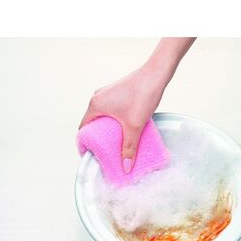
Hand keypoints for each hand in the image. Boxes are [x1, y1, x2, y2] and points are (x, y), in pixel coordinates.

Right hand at [79, 38, 195, 173]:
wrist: (156, 74)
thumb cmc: (143, 95)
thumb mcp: (135, 126)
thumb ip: (129, 148)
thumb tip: (126, 167)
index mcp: (95, 105)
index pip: (83, 129)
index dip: (86, 144)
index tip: (92, 155)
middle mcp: (98, 98)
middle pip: (93, 124)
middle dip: (99, 139)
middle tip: (107, 152)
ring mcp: (107, 94)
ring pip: (103, 117)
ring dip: (108, 130)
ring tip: (117, 143)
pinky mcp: (117, 92)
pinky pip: (111, 110)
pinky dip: (115, 121)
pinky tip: (125, 128)